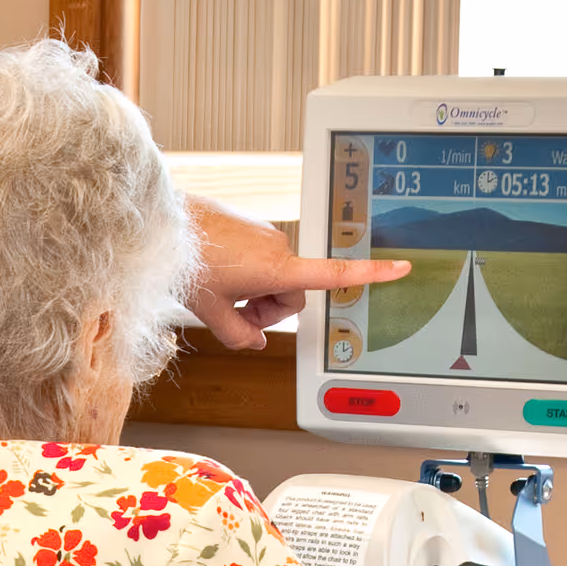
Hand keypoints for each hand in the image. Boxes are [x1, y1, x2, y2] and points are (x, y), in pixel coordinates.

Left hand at [186, 196, 410, 350]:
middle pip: (292, 293)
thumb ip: (239, 335)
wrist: (165, 225)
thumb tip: (254, 341)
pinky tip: (219, 274)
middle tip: (236, 314)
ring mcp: (266, 235)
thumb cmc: (187, 262)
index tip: (401, 268)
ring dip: (256, 292)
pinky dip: (247, 273)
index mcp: (277, 268)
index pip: (334, 274)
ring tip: (222, 292)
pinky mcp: (253, 228)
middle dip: (270, 309)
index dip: (371, 274)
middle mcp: (279, 247)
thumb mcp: (211, 312)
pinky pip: (261, 260)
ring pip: (276, 277)